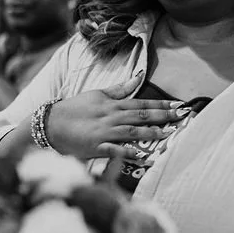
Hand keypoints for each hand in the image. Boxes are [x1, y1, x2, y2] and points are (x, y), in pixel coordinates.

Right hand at [44, 72, 188, 159]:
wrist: (50, 123)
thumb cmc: (75, 109)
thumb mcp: (98, 95)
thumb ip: (120, 89)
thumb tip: (138, 78)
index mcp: (114, 105)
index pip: (143, 103)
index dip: (162, 104)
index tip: (179, 105)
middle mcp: (112, 117)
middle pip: (142, 116)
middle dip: (164, 116)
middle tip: (183, 116)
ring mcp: (105, 133)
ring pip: (132, 132)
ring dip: (151, 133)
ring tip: (169, 134)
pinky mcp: (96, 147)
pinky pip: (115, 150)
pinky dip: (128, 152)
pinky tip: (142, 155)